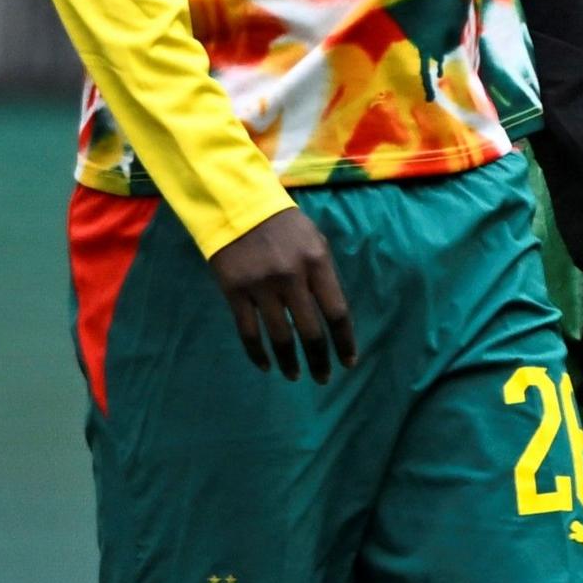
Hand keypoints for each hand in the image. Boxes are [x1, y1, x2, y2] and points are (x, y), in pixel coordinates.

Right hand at [207, 207, 357, 382]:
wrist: (236, 204)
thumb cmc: (282, 225)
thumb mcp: (313, 240)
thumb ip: (323, 275)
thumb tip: (331, 316)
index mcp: (316, 263)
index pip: (337, 312)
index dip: (345, 342)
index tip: (348, 362)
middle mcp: (291, 277)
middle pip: (311, 332)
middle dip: (319, 360)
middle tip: (322, 378)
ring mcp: (261, 286)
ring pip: (280, 337)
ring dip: (290, 363)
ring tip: (295, 375)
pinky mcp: (235, 292)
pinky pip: (249, 332)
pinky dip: (258, 354)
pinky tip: (266, 365)